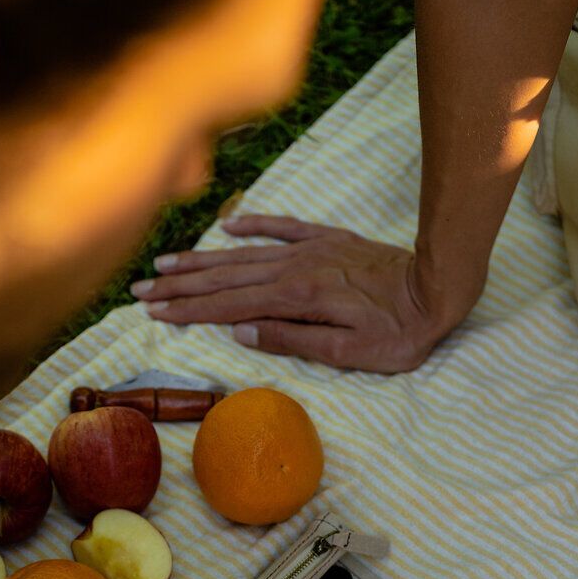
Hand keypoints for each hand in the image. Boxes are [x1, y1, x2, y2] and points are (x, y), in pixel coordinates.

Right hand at [130, 209, 475, 372]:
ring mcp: (310, 251)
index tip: (152, 313)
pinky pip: (281, 227)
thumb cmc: (399, 332)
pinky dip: (252, 225)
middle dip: (179, 286)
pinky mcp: (328, 240)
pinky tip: (227, 226)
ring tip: (164, 264)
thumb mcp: (348, 353)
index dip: (186, 311)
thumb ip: (291, 340)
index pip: (227, 306)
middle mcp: (294, 269)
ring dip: (201, 260)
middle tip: (138, 290)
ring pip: (243, 255)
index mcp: (295, 299)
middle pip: (224, 278)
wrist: (438, 287)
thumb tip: (240, 332)